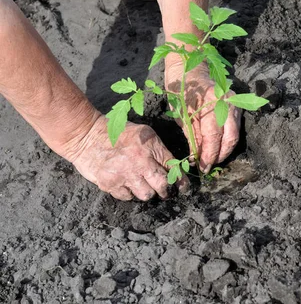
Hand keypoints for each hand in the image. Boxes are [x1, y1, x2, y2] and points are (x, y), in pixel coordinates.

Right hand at [65, 116, 188, 200]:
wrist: (87, 136)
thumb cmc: (119, 133)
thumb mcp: (145, 134)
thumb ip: (159, 150)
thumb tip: (175, 168)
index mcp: (150, 147)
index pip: (172, 168)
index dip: (181, 181)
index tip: (183, 188)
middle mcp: (139, 162)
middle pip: (162, 186)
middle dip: (165, 191)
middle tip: (164, 191)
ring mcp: (123, 175)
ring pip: (146, 196)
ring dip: (147, 192)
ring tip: (141, 183)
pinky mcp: (109, 184)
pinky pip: (127, 197)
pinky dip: (129, 193)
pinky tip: (125, 183)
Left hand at [165, 62, 240, 171]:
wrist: (190, 67)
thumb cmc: (181, 90)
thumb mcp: (181, 114)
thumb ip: (192, 136)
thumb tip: (196, 157)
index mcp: (211, 103)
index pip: (213, 136)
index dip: (209, 155)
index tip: (203, 167)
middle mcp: (227, 103)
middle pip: (230, 138)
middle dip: (220, 156)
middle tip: (209, 166)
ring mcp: (235, 103)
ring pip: (235, 134)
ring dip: (225, 149)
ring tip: (213, 159)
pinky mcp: (237, 104)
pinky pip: (235, 127)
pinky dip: (227, 139)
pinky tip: (217, 146)